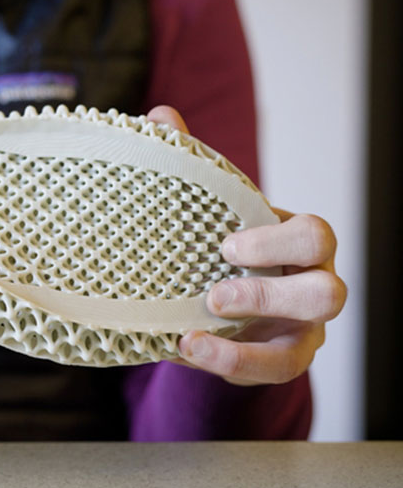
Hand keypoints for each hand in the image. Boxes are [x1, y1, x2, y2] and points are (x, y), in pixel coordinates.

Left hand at [146, 105, 345, 385]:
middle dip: (270, 294)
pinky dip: (228, 361)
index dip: (276, 242)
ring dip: (248, 338)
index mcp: (295, 243)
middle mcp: (311, 285)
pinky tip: (186, 348)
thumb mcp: (202, 210)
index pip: (315, 236)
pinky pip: (271, 371)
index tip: (225, 242)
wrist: (210, 300)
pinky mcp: (280, 360)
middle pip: (328, 293)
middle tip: (215, 292)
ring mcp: (301, 329)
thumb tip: (160, 116)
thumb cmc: (215, 245)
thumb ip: (188, 165)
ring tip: (197, 328)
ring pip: (306, 341)